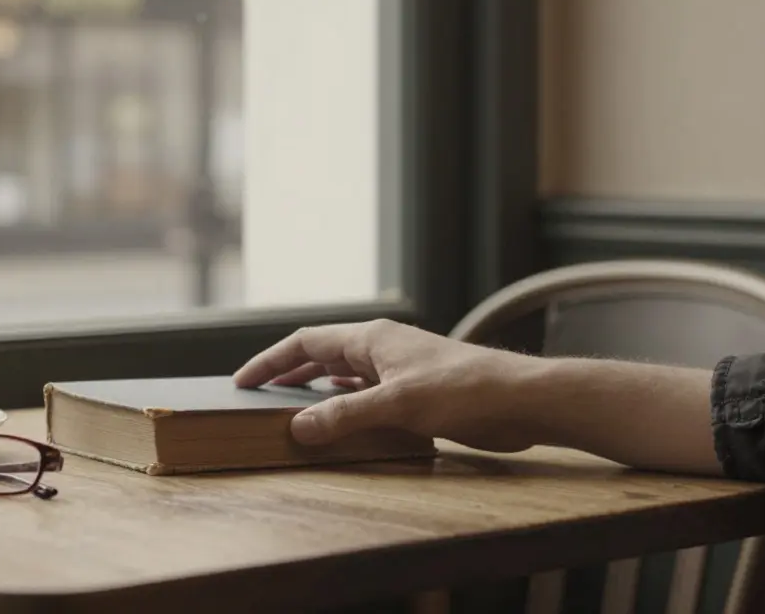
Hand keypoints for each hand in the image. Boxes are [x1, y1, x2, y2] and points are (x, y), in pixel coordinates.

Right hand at [232, 319, 540, 451]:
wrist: (522, 399)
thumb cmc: (465, 390)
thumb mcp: (398, 404)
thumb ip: (346, 415)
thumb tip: (298, 427)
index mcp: (371, 338)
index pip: (305, 342)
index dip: (270, 360)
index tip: (242, 380)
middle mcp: (381, 347)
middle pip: (321, 354)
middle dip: (287, 373)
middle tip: (256, 394)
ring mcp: (399, 367)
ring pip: (344, 374)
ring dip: (315, 389)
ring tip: (289, 407)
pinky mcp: (417, 390)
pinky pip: (366, 391)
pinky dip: (344, 402)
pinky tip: (340, 418)